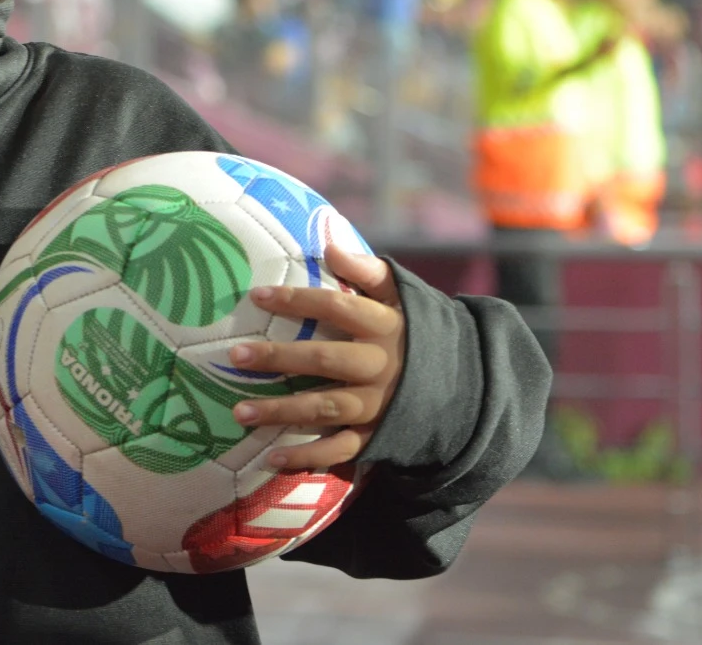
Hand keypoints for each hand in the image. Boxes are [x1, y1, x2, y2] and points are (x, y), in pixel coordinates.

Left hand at [228, 242, 405, 470]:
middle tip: (236, 356)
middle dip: (280, 358)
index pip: (336, 307)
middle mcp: (380, 367)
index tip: (257, 295)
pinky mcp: (376, 436)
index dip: (297, 300)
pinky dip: (306, 457)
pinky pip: (339, 449)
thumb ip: (367, 270)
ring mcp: (377, 405)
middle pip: (325, 360)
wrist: (465, 384)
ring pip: (325, 408)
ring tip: (239, 412)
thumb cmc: (415, 332)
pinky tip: (270, 458)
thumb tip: (329, 243)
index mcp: (384, 327)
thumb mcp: (402, 296)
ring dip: (281, 412)